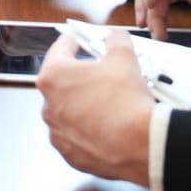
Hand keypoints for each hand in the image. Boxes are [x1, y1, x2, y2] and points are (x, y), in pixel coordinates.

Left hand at [36, 31, 152, 186]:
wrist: (141, 144)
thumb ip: (116, 40)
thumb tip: (115, 36)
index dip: (72, 42)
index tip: (77, 40)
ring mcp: (57, 132)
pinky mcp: (69, 153)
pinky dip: (86, 128)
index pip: (59, 50)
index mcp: (54, 76)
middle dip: (79, 76)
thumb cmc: (127, 101)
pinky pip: (75, 135)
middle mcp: (49, 105)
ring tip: (106, 101)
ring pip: (67, 110)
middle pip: (61, 82)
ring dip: (81, 103)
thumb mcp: (124, 58)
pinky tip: (105, 124)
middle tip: (99, 72)